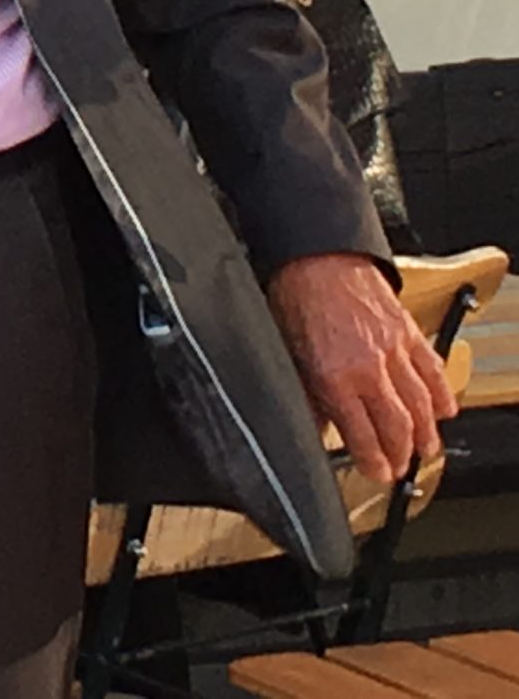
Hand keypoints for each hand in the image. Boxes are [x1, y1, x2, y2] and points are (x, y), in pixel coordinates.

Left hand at [265, 253, 456, 482]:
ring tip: (425, 450)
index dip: (372, 461)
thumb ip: (306, 393)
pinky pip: (433, 372)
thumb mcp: (286, 352)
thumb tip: (315, 424)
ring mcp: (394, 351)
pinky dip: (441, 394)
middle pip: (398, 427)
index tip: (376, 473)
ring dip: (426, 433)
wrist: (315, 256)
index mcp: (334, 377)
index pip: (361, 436)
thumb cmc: (294, 296)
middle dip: (401, 455)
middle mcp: (369, 369)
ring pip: (421, 405)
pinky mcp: (409, 333)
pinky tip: (442, 410)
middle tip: (399, 469)